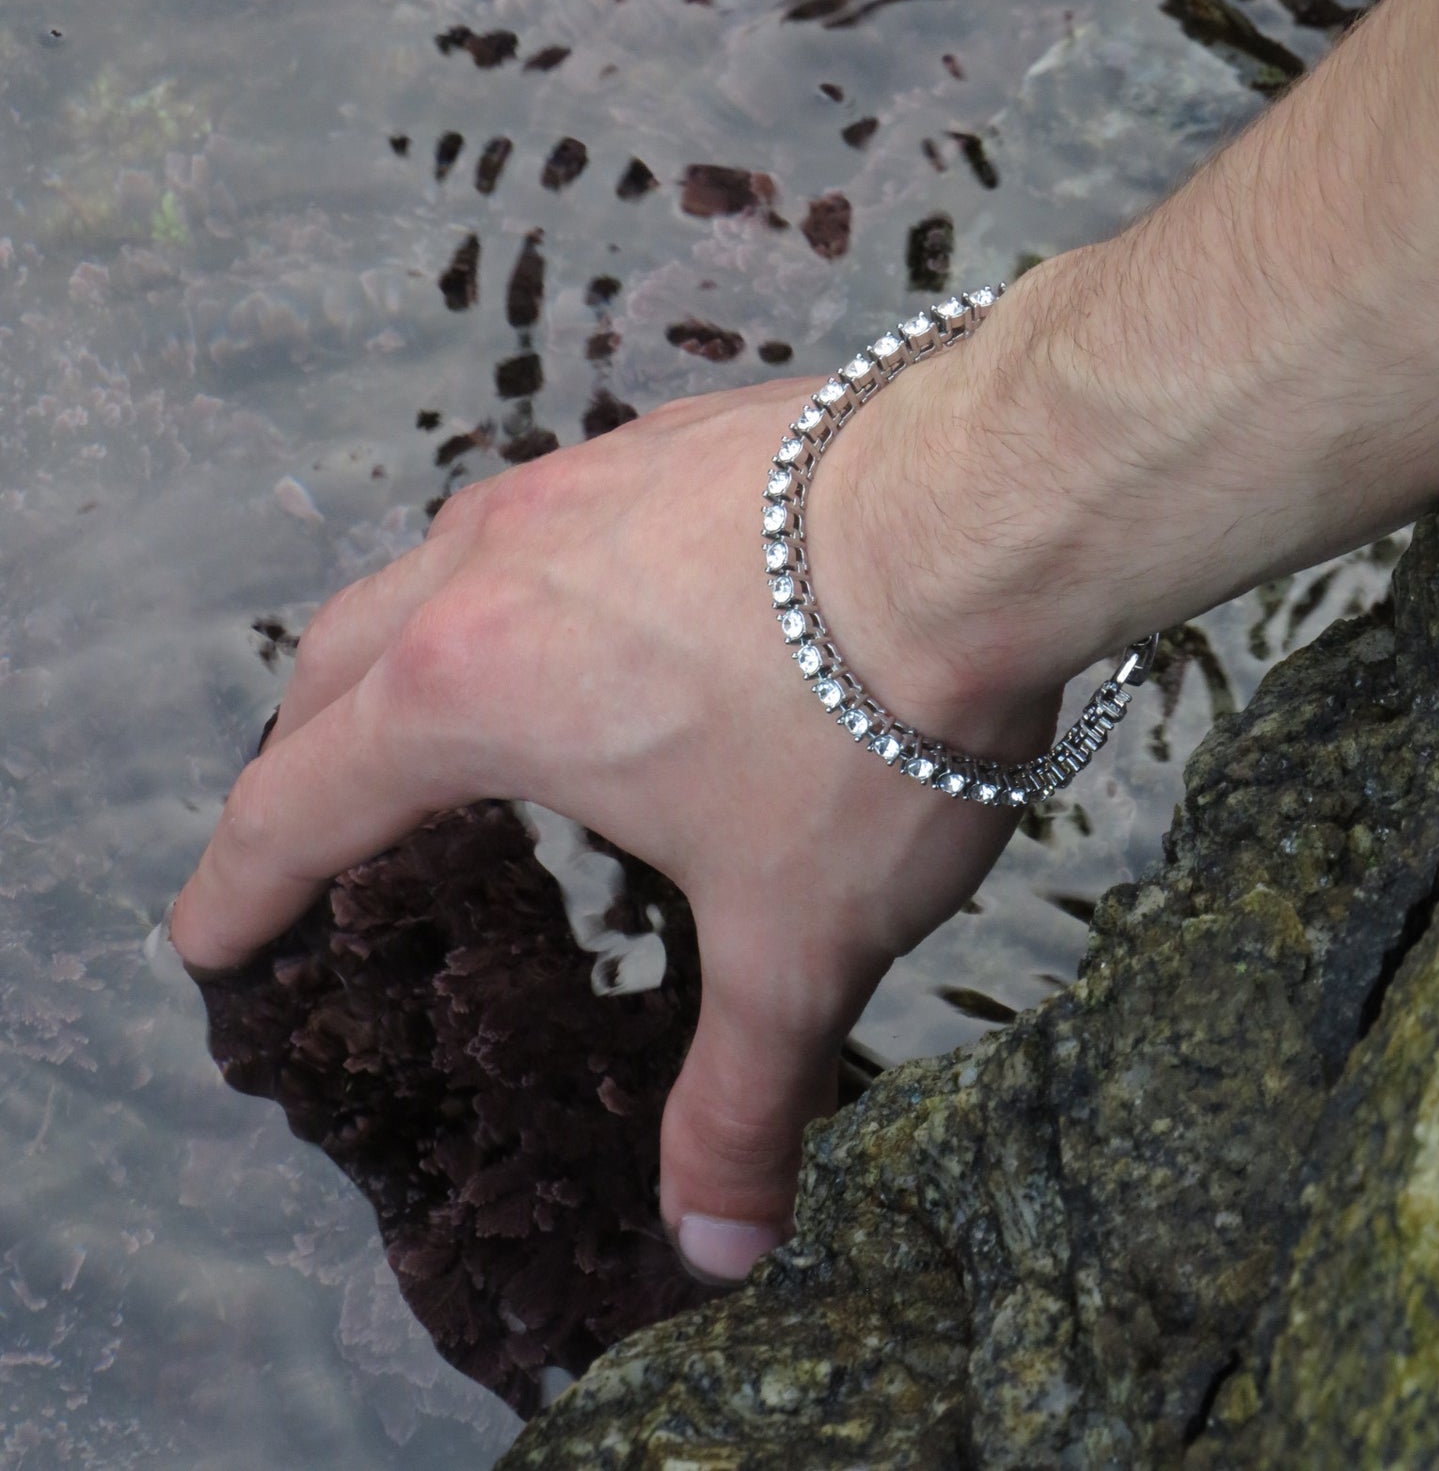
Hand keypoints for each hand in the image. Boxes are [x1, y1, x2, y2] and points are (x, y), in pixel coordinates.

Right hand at [171, 370, 1060, 1281]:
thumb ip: (740, 1096)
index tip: (206, 936)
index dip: (241, 884)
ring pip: (427, 565)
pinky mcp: (659, 440)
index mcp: (472, 691)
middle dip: (303, 757)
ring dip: (399, 647)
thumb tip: (721, 1248)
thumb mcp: (795, 941)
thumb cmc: (863, 724)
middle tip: (310, 832)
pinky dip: (510, 577)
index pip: (299, 802)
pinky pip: (538, 512)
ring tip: (435, 710)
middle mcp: (488, 567)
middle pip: (335, 665)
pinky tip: (592, 606)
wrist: (983, 514)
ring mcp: (572, 482)